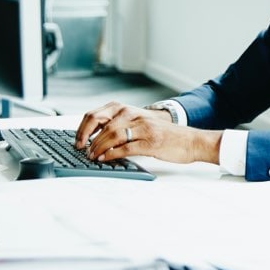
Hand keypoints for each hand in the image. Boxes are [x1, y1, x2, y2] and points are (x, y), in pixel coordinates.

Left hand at [74, 101, 221, 164]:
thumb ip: (122, 127)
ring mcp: (144, 128)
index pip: (98, 113)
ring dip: (98, 147)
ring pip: (112, 134)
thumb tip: (98, 138)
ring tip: (92, 156)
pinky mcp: (151, 143)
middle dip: (87, 138)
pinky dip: (112, 154)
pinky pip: (126, 147)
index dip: (84, 127)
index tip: (78, 140)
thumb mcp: (142, 125)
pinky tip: (105, 158)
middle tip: (82, 150)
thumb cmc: (165, 135)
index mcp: (131, 110)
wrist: (191, 141)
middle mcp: (136, 116)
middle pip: (102, 123)